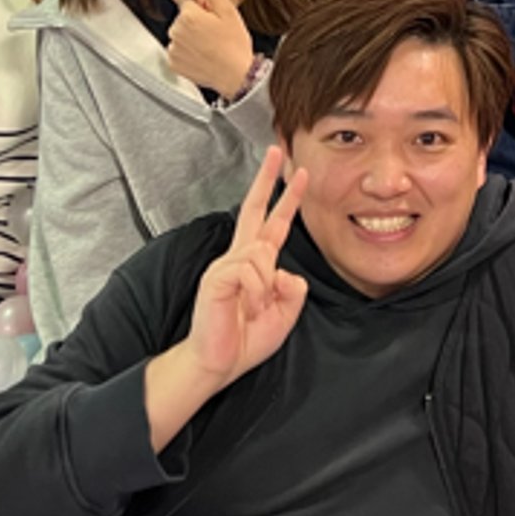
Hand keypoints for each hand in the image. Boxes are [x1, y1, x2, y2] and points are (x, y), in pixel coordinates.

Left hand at [166, 0, 255, 95]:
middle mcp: (176, 31)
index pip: (189, 0)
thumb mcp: (227, 11)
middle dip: (197, 21)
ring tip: (211, 46)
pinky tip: (204, 56)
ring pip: (181, 34)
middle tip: (216, 33)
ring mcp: (173, 49)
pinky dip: (188, 53)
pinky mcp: (174, 64)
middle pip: (183, 17)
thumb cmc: (235, 44)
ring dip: (192, 37)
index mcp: (188, 15)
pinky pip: (178, 51)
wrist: (237, 76)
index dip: (204, 7)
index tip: (215, 18)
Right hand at [181, 146, 310, 388]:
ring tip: (256, 310)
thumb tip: (283, 269)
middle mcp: (239, 257)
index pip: (273, 222)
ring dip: (268, 288)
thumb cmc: (246, 339)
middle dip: (267, 179)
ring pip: (264, 253)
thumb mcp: (284, 313)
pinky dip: (258, 293)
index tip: (297, 173)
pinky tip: (248, 307)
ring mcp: (226, 265)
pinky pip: (251, 271)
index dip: (287, 198)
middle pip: (254, 209)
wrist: (218, 363)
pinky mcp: (216, 277)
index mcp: (256, 263)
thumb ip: (293, 288)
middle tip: (278, 152)